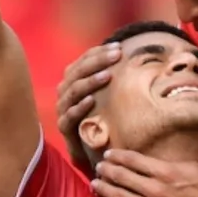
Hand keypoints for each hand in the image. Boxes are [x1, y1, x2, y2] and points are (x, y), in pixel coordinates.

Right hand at [55, 42, 121, 175]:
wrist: (91, 149)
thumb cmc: (103, 116)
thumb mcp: (109, 94)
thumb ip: (113, 76)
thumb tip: (134, 56)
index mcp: (74, 79)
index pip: (84, 59)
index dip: (99, 51)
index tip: (119, 47)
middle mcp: (65, 91)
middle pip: (78, 71)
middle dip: (97, 61)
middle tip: (116, 55)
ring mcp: (63, 109)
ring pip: (73, 91)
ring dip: (90, 82)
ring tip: (107, 75)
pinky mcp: (64, 128)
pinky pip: (69, 116)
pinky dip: (79, 107)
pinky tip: (92, 100)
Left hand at [93, 150, 197, 196]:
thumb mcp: (193, 168)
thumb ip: (170, 163)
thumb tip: (151, 159)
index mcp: (166, 172)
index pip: (133, 160)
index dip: (117, 156)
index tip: (108, 154)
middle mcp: (156, 190)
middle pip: (122, 177)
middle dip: (107, 170)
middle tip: (98, 167)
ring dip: (105, 188)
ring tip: (96, 183)